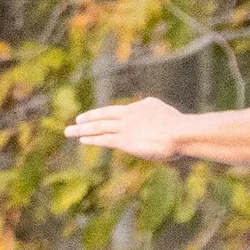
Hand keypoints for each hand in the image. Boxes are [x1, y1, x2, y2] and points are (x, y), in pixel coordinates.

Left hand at [66, 96, 186, 161]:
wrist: (181, 132)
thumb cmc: (179, 125)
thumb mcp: (163, 112)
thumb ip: (151, 110)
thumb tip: (149, 108)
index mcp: (137, 108)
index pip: (112, 111)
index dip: (98, 114)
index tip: (86, 116)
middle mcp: (127, 116)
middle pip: (101, 118)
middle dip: (85, 122)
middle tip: (73, 124)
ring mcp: (125, 128)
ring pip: (99, 128)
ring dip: (82, 130)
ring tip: (68, 132)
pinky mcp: (125, 141)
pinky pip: (105, 140)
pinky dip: (93, 139)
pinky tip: (82, 140)